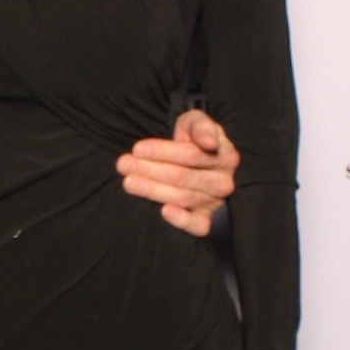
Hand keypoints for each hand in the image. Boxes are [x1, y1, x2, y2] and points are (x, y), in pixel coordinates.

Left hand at [116, 109, 238, 233]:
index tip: (137, 149)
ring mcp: (215, 202)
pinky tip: (165, 211)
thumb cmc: (193, 140)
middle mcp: (223, 181)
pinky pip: (198, 225)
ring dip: (153, 190)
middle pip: (182, 177)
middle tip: (123, 165)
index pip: (191, 155)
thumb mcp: (195, 123)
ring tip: (128, 182)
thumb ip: (201, 126)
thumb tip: (209, 142)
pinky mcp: (205, 219)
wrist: (195, 160)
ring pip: (182, 197)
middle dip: (150, 170)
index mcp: (225, 156)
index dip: (163, 152)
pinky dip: (183, 220)